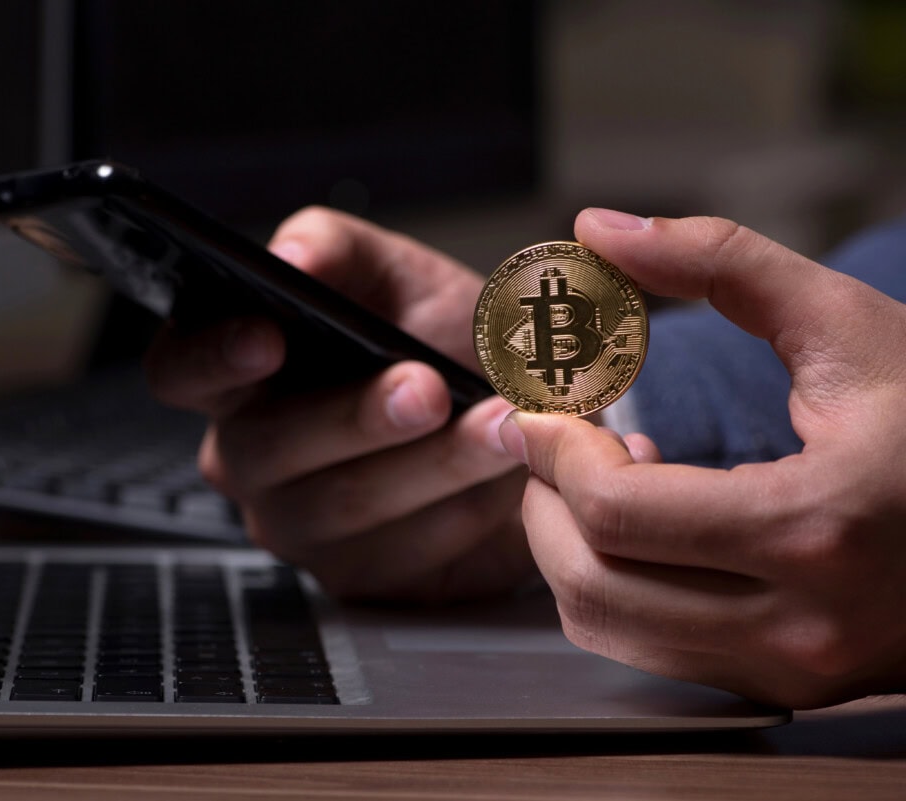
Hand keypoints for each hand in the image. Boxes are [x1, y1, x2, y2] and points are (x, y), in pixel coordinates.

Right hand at [145, 207, 534, 601]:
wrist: (521, 419)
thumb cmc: (441, 342)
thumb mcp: (396, 275)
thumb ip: (336, 249)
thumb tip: (290, 259)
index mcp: (239, 372)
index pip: (178, 369)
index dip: (211, 357)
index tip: (267, 337)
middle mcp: (250, 452)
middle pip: (265, 446)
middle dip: (352, 415)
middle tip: (423, 387)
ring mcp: (295, 522)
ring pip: (339, 503)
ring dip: (429, 462)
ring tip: (496, 423)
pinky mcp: (354, 574)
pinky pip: (396, 553)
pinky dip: (459, 509)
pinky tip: (507, 475)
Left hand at [500, 209, 905, 707]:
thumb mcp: (845, 325)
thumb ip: (721, 261)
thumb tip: (596, 228)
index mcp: (817, 525)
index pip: (617, 511)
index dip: (553, 451)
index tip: (540, 408)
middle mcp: (801, 623)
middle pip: (591, 580)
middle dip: (545, 500)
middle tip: (555, 440)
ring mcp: (793, 669)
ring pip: (605, 628)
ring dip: (571, 547)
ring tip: (608, 479)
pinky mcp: (784, 685)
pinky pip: (646, 652)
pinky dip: (614, 587)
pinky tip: (651, 530)